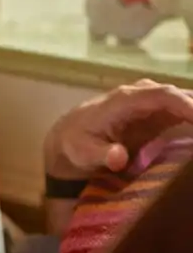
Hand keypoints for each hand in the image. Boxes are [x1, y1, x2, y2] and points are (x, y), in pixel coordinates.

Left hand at [44, 79, 192, 178]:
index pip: (162, 95)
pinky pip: (187, 111)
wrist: (71, 137)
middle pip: (181, 95)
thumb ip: (101, 154)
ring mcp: (154, 102)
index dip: (186, 105)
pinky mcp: (162, 112)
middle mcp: (143, 94)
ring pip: (188, 101)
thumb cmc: (76, 143)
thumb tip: (118, 157)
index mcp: (124, 100)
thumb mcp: (82, 152)